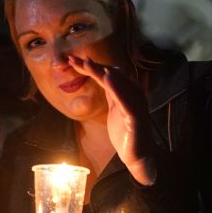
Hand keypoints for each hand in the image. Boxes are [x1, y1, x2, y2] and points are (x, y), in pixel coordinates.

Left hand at [68, 55, 156, 184]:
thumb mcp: (115, 108)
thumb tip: (104, 75)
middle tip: (73, 58)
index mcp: (127, 91)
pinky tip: (108, 78)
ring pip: (117, 83)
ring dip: (101, 71)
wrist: (138, 155)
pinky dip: (117, 88)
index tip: (73, 59)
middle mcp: (133, 94)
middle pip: (111, 74)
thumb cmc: (126, 132)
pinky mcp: (135, 116)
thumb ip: (111, 92)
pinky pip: (126, 100)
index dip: (91, 66)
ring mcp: (135, 104)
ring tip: (86, 63)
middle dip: (91, 66)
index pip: (108, 74)